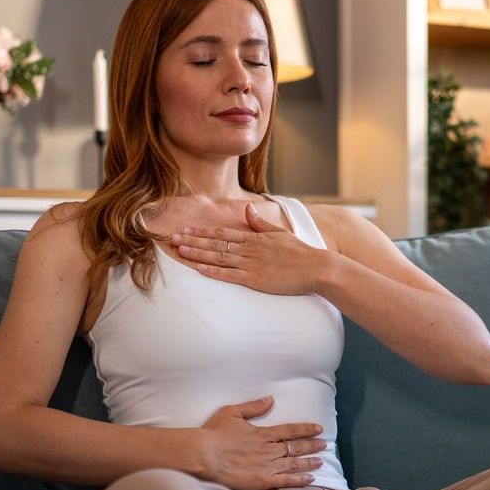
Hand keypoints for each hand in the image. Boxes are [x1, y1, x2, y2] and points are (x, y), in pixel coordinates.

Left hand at [168, 203, 328, 294]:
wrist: (315, 268)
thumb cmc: (299, 252)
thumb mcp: (279, 233)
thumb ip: (260, 223)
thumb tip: (247, 210)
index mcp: (254, 238)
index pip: (222, 232)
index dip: (202, 231)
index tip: (186, 229)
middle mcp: (249, 249)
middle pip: (215, 243)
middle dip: (193, 240)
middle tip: (173, 238)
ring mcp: (251, 264)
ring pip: (218, 257)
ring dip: (197, 253)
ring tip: (180, 250)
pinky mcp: (255, 279)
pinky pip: (230, 275)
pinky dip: (214, 271)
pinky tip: (199, 268)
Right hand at [195, 396, 325, 489]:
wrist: (203, 455)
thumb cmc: (213, 433)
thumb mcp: (232, 412)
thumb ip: (253, 407)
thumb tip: (271, 399)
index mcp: (263, 433)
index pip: (290, 430)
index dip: (306, 429)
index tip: (318, 428)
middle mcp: (268, 449)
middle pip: (296, 446)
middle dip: (312, 445)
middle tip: (325, 445)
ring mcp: (266, 466)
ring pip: (294, 463)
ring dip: (309, 462)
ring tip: (321, 462)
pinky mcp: (262, 480)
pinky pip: (285, 480)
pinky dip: (299, 479)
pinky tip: (310, 479)